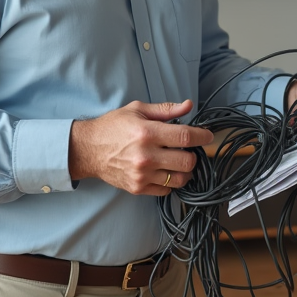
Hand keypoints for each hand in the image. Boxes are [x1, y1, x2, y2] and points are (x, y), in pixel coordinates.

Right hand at [69, 100, 213, 195]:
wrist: (88, 149)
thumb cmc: (112, 127)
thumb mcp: (137, 110)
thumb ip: (165, 109)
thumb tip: (188, 106)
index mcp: (147, 133)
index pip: (185, 137)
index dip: (202, 136)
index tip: (207, 135)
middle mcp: (146, 156)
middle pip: (187, 162)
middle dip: (193, 154)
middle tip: (188, 149)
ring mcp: (142, 174)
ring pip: (180, 179)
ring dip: (185, 171)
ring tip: (178, 161)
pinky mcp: (138, 188)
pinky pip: (167, 190)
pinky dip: (170, 181)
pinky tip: (164, 171)